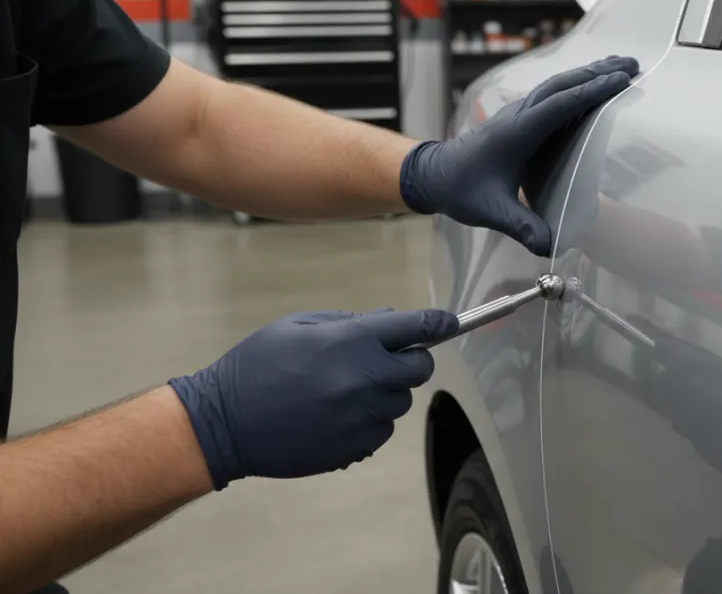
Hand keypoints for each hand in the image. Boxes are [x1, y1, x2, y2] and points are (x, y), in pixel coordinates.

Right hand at [169, 308, 457, 489]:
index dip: (438, 323)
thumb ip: (349, 322)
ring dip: (386, 391)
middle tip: (388, 358)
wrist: (224, 423)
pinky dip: (372, 420)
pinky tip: (338, 414)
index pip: (414, 328)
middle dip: (411, 360)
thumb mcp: (298, 326)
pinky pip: (383, 430)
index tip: (450, 322)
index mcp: (350, 341)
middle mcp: (363, 379)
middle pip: (420, 369)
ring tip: (346, 389)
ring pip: (401, 402)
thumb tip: (390, 321)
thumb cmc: (256, 366)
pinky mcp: (354, 446)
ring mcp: (361, 416)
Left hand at [400, 55, 638, 255]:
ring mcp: (518, 113)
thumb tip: (550, 246)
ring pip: (557, 85)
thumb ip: (521, 227)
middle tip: (633, 64)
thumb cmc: (462, 190)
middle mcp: (519, 115)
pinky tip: (590, 86)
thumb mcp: (492, 213)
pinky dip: (575, 85)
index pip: (560, 105)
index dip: (592, 91)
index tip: (622, 80)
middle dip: (599, 73)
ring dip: (589, 74)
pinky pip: (551, 95)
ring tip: (620, 66)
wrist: (434, 176)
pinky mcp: (518, 118)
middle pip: (563, 85)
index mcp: (516, 132)